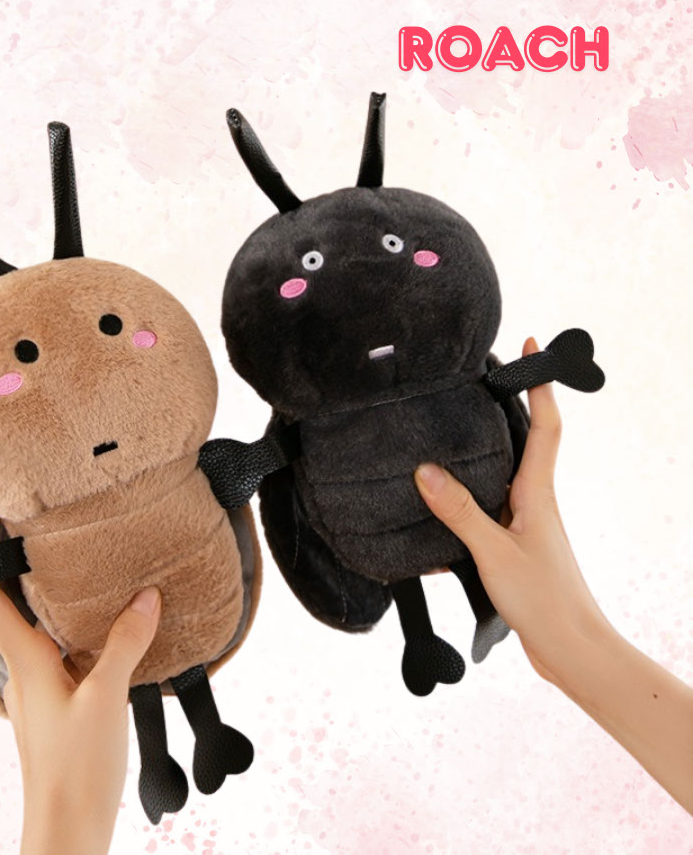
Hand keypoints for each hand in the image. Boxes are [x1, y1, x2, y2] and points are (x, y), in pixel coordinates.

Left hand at [0, 507, 161, 854]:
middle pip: (0, 602)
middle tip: (21, 517)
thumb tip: (145, 596)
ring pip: (24, 623)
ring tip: (52, 554)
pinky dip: (56, 617)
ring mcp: (34, 686)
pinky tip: (85, 618)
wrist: (67, 826)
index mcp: (24, 659)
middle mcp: (21, 667)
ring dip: (28, 586)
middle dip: (2, 558)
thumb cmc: (76, 768)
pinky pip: (47, 645)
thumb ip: (124, 644)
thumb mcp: (106, 699)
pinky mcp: (52, 700)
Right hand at [415, 338, 692, 814]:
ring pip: (502, 478)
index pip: (545, 427)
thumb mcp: (494, 552)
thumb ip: (459, 511)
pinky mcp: (515, 548)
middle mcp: (534, 502)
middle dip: (510, 408)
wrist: (571, 649)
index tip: (531, 348)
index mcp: (537, 494)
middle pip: (526, 442)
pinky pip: (488, 513)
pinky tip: (437, 516)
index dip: (540, 386)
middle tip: (482, 380)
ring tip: (450, 438)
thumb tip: (425, 471)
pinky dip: (465, 507)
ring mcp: (526, 525)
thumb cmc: (544, 600)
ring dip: (482, 456)